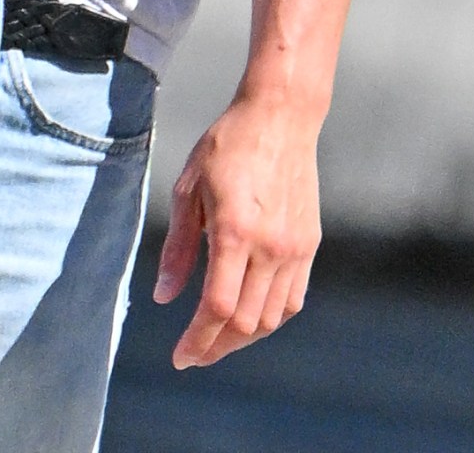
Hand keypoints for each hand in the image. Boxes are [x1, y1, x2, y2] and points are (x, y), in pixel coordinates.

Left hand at [152, 88, 322, 369]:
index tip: (180, 357)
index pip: (218, 309)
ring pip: (272, 318)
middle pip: (245, 323)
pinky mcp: (309, 244)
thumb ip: (178, 248)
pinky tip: (248, 317)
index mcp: (236, 232)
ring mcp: (295, 248)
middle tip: (193, 354)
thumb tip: (164, 297)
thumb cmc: (227, 146)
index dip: (197, 341)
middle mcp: (271, 246)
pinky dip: (270, 318)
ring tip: (217, 340)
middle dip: (216, 347)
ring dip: (243, 338)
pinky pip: (292, 299)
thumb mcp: (188, 189)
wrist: (281, 117)